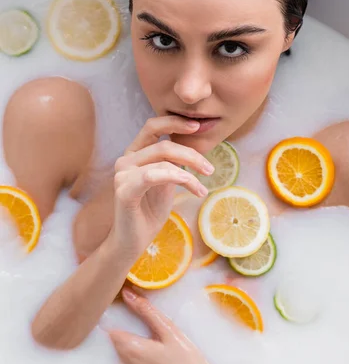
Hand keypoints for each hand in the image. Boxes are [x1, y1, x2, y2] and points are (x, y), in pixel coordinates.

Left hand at [108, 287, 237, 363]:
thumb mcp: (167, 329)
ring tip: (133, 312)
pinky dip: (127, 339)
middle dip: (116, 318)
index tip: (115, 298)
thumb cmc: (183, 356)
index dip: (110, 311)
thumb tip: (127, 293)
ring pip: (117, 343)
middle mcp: (126, 359)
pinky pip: (123, 351)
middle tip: (124, 300)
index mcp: (131, 348)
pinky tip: (140, 332)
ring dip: (122, 329)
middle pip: (111, 335)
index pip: (107, 326)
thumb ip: (146, 311)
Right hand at [111, 116, 213, 259]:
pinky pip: (154, 175)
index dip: (175, 122)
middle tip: (210, 169)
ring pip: (162, 159)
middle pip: (164, 144)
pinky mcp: (124, 190)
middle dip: (192, 154)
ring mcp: (122, 174)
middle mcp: (125, 160)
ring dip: (189, 170)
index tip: (198, 126)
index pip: (153, 126)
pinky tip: (194, 188)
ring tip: (203, 187)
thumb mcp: (167, 181)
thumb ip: (173, 162)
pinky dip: (178, 178)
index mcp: (134, 153)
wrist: (133, 241)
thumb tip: (195, 148)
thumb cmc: (150, 211)